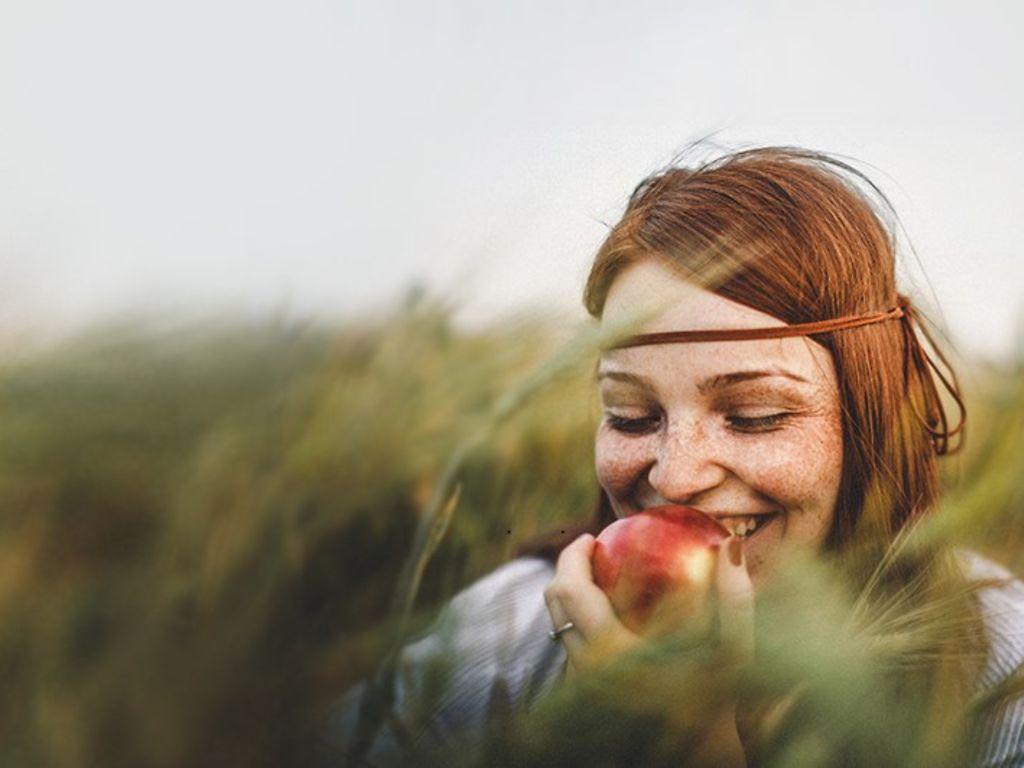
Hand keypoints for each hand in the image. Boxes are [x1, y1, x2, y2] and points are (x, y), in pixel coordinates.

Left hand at [544, 532, 754, 764]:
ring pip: (558, 625)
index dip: (574, 555)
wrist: (696, 759)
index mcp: (610, 653)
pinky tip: (610, 612)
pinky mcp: (584, 697)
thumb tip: (729, 545)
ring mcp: (581, 685)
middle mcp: (585, 670)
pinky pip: (571, 647)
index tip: (593, 536)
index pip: (571, 590)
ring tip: (600, 576)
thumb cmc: (719, 704)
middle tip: (592, 549)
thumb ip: (734, 599)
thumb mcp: (735, 653)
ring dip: (571, 596)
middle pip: (554, 603)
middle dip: (566, 568)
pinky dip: (581, 622)